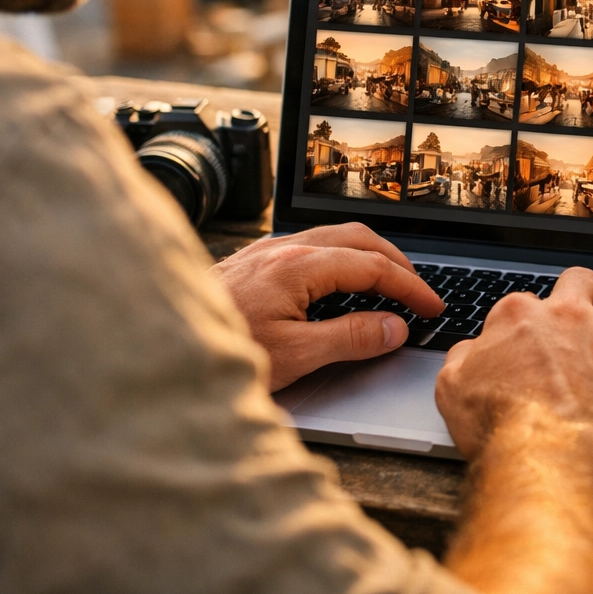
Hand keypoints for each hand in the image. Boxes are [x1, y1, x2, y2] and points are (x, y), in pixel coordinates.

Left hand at [211, 223, 443, 389]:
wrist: (160, 347)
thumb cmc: (220, 352)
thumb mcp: (295, 356)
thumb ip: (350, 338)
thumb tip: (394, 327)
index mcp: (299, 266)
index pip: (373, 267)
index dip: (410, 286)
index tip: (432, 306)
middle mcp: (283, 249)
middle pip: (358, 238)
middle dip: (395, 261)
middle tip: (418, 290)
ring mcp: (266, 251)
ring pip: (333, 236)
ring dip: (368, 255)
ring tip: (388, 281)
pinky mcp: (252, 261)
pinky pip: (309, 245)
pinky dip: (340, 256)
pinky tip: (338, 278)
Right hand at [437, 268, 592, 593]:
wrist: (546, 460)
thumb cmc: (500, 430)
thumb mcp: (452, 389)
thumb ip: (463, 358)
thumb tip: (471, 351)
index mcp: (521, 316)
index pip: (527, 301)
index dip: (530, 322)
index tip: (533, 341)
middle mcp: (567, 315)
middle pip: (581, 279)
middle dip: (581, 293)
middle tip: (582, 316)